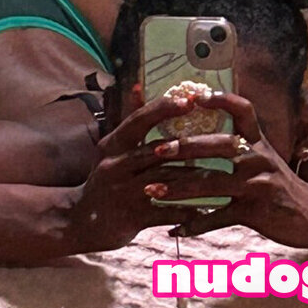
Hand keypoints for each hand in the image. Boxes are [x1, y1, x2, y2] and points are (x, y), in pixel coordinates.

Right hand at [67, 87, 245, 251]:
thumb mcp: (112, 148)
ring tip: (226, 174)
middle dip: (196, 145)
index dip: (164, 109)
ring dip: (198, 178)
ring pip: (168, 181)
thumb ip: (130, 122)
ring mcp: (123, 191)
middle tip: (226, 140)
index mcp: (113, 144)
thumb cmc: (105, 179)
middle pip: (160, 150)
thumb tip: (139, 86)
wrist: (80, 221)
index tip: (191, 99)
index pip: (139, 120)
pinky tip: (208, 208)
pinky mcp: (131, 217)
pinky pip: (166, 212)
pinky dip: (187, 210)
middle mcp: (116, 164)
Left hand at [170, 92, 307, 247]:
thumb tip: (207, 119)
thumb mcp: (265, 154)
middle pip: (217, 146)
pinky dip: (194, 224)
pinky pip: (218, 218)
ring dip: (178, 187)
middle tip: (156, 149)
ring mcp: (256, 185)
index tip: (194, 96)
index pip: (242, 109)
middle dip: (184, 147)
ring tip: (151, 189)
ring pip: (211, 183)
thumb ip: (241, 139)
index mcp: (258, 140)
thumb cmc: (279, 182)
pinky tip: (174, 228)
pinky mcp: (255, 212)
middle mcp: (258, 157)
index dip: (220, 99)